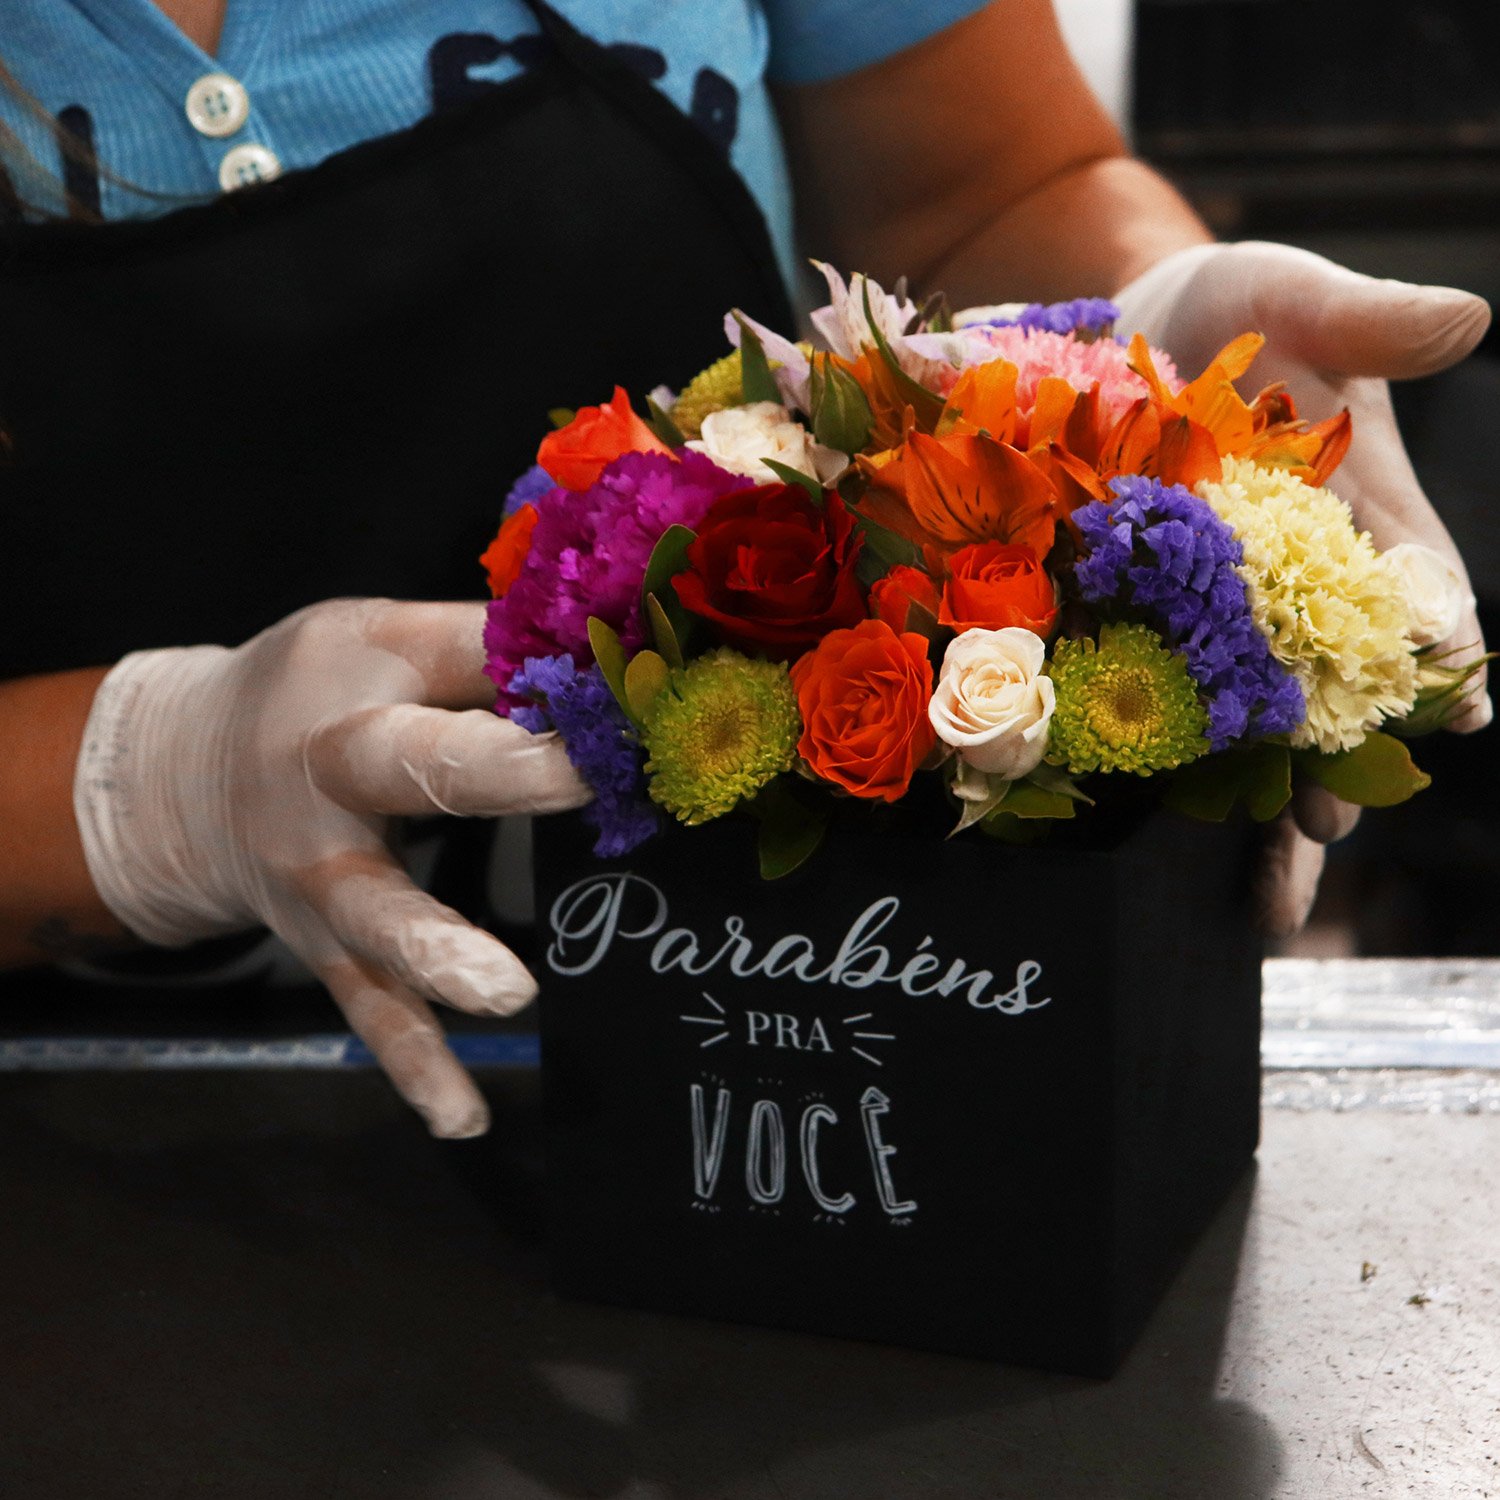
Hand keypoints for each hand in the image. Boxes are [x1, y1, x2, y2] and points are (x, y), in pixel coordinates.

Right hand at [74, 599, 589, 1134]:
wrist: (183, 773)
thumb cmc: (319, 690)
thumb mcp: (390, 637)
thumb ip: (492, 647)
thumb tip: (617, 644)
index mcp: (361, 669)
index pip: (459, 651)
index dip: (543, 660)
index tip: (631, 675)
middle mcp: (329, 768)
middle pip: (409, 764)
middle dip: (497, 769)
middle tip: (580, 775)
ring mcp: (322, 870)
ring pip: (376, 910)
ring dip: (438, 948)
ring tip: (507, 991)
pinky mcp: (325, 945)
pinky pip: (370, 1007)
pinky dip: (415, 1064)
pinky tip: (464, 1117)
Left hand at [1115, 241, 1492, 934]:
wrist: (1113, 337)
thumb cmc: (1225, 313)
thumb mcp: (1286, 297)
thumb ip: (1361, 318)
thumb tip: (1468, 316)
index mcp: (1362, 516)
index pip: (1417, 588)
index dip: (1438, 641)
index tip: (1458, 702)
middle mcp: (1303, 588)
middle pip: (1345, 691)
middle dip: (1348, 759)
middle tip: (1333, 820)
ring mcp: (1226, 624)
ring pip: (1266, 734)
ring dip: (1271, 809)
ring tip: (1270, 896)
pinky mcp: (1147, 638)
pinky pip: (1168, 719)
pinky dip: (1177, 781)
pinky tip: (1172, 850)